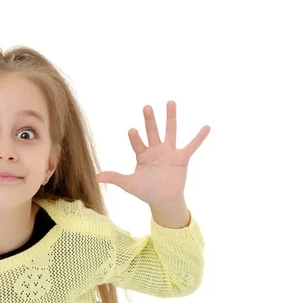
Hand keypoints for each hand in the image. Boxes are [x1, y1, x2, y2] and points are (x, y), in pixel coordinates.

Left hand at [96, 101, 210, 204]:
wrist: (163, 200)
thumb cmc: (146, 191)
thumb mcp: (129, 184)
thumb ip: (115, 178)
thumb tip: (96, 177)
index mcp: (142, 155)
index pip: (137, 143)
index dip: (135, 138)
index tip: (132, 131)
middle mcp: (155, 150)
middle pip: (152, 131)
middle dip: (149, 120)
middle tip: (146, 107)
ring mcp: (169, 152)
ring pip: (170, 131)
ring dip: (170, 118)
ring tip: (170, 102)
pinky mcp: (182, 158)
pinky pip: (192, 146)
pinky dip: (199, 137)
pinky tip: (207, 126)